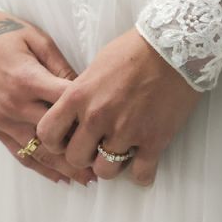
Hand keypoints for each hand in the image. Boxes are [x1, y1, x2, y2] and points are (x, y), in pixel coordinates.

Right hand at [0, 11, 94, 185]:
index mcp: (28, 80)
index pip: (68, 106)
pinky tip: (61, 177)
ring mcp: (3, 120)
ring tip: (90, 179)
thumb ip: (62, 67)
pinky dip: (41, 168)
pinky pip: (20, 154)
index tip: (112, 124)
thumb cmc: (1, 32)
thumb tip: (86, 89)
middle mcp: (15, 105)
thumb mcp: (37, 39)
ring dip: (66, 168)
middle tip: (110, 160)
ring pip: (40, 152)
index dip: (91, 115)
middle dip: (83, 149)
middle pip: (57, 136)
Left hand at [37, 28, 201, 185]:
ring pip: (106, 171)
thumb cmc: (133, 51)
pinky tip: (143, 162)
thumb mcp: (95, 68)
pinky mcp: (154, 140)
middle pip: (76, 158)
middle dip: (84, 156)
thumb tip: (75, 114)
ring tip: (120, 153)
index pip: (47, 134)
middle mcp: (97, 117)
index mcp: (78, 96)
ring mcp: (125, 131)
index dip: (54, 142)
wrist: (173, 47)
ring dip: (111, 165)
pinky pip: (141, 175)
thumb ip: (81, 94)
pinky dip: (142, 174)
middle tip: (96, 147)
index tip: (65, 140)